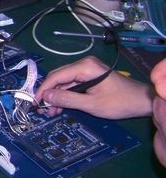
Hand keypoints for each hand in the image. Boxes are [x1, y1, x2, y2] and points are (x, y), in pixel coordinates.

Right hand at [35, 56, 153, 119]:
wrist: (142, 101)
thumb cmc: (120, 102)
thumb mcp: (92, 104)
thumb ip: (67, 99)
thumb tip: (46, 97)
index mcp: (84, 67)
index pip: (56, 76)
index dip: (43, 89)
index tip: (35, 103)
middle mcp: (83, 65)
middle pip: (58, 77)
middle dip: (48, 93)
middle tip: (41, 109)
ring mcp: (86, 70)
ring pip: (64, 82)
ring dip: (56, 96)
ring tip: (51, 112)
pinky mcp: (89, 77)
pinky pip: (72, 84)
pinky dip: (65, 95)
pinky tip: (61, 107)